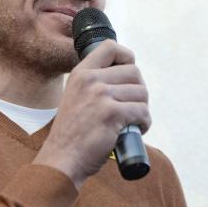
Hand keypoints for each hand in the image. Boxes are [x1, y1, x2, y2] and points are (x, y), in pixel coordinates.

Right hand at [33, 40, 150, 188]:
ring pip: (142, 93)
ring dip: (142, 109)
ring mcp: (100, 96)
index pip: (110, 47)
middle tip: (132, 106)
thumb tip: (128, 73)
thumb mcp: (76, 96)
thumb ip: (95, 82)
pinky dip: (145, 122)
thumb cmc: (74, 132)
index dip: (127, 57)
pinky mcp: (112, 113)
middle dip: (139, 90)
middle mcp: (90, 80)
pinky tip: (136, 129)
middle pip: (134, 72)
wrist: (62, 159)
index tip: (128, 74)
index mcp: (81, 73)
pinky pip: (142, 111)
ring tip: (133, 120)